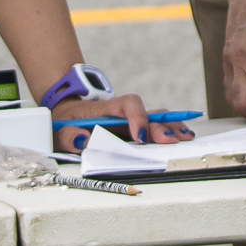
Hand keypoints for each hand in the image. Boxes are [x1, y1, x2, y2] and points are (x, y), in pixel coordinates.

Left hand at [52, 92, 190, 150]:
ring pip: (156, 117)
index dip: (137, 117)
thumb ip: (68, 135)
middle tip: (170, 141)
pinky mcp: (133, 129)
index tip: (139, 136)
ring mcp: (130, 120)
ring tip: (186, 136)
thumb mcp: (59, 129)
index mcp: (107, 110)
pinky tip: (182, 135)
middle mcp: (123, 113)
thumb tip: (81, 141)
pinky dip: (169, 130)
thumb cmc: (65, 123)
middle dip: (160, 127)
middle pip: (148, 113)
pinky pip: (154, 126)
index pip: (128, 104)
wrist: (66, 114)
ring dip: (171, 126)